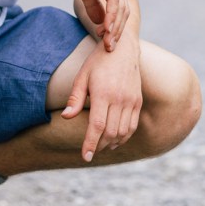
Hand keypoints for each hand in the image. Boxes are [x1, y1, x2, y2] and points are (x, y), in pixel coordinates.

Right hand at [60, 0, 129, 50]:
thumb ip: (93, 4)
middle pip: (124, 11)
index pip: (120, 9)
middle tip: (109, 47)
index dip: (115, 26)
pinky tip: (106, 29)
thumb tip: (98, 22)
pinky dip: (111, 17)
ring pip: (121, 9)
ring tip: (107, 42)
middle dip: (117, 31)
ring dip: (114, 28)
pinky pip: (114, 2)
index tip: (106, 39)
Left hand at [61, 41, 141, 161]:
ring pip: (123, 132)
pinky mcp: (138, 101)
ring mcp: (131, 101)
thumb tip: (66, 117)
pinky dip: (124, 137)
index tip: (85, 156)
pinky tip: (115, 140)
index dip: (90, 144)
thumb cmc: (97, 62)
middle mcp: (119, 99)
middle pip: (110, 132)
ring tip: (101, 146)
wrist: (122, 49)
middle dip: (99, 146)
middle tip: (90, 151)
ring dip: (111, 143)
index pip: (97, 126)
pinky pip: (132, 126)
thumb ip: (75, 98)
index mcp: (103, 93)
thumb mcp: (82, 76)